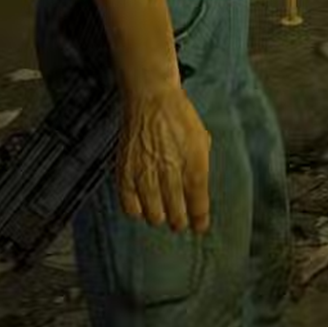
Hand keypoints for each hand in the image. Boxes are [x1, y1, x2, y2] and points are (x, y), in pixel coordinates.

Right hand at [117, 82, 211, 233]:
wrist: (151, 98)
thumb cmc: (180, 118)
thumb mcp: (202, 141)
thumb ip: (200, 169)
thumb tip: (198, 193)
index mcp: (194, 165)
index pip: (198, 205)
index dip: (199, 221)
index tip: (199, 228)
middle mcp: (170, 172)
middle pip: (176, 214)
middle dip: (179, 221)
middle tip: (179, 221)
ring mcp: (146, 173)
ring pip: (153, 214)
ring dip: (159, 217)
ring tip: (161, 214)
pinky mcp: (126, 171)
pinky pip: (129, 205)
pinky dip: (137, 210)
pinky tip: (142, 206)